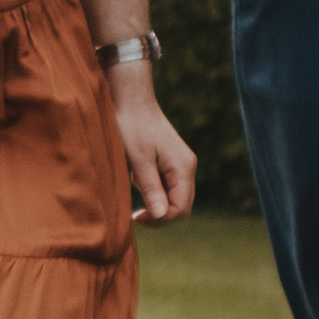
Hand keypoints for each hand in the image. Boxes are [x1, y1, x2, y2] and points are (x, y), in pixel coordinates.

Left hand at [108, 81, 200, 223]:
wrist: (131, 99)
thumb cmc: (132, 126)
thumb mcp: (139, 160)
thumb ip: (151, 188)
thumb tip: (162, 215)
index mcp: (183, 167)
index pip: (181, 209)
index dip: (160, 219)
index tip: (136, 217)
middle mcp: (186, 166)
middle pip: (181, 206)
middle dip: (160, 215)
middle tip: (135, 215)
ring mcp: (179, 163)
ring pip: (174, 196)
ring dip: (156, 202)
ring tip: (134, 191)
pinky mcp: (170, 160)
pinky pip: (167, 185)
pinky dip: (153, 190)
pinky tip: (136, 180)